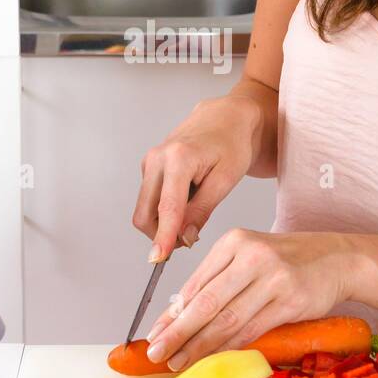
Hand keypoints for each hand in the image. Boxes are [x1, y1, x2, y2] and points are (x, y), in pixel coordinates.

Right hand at [132, 95, 261, 262]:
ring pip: (145, 209)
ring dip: (164, 223)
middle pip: (145, 213)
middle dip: (162, 234)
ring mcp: (149, 161)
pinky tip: (187, 200)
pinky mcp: (148, 167)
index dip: (163, 237)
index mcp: (178, 158)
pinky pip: (149, 200)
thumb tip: (184, 237)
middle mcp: (157, 158)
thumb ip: (203, 210)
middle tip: (189, 240)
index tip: (158, 259)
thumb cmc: (232, 144)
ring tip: (194, 215)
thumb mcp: (226, 179)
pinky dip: (164, 210)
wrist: (226, 118)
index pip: (167, 208)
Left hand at [144, 229, 352, 370]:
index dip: (171, 313)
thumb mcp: (249, 257)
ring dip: (199, 346)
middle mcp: (252, 256)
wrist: (337, 258)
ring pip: (227, 320)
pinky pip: (253, 330)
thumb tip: (178, 314)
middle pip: (206, 302)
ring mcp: (273, 278)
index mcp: (234, 241)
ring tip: (178, 361)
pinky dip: (230, 348)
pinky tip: (213, 360)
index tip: (154, 334)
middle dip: (177, 332)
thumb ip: (217, 280)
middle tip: (156, 352)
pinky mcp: (291, 301)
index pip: (195, 283)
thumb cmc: (287, 260)